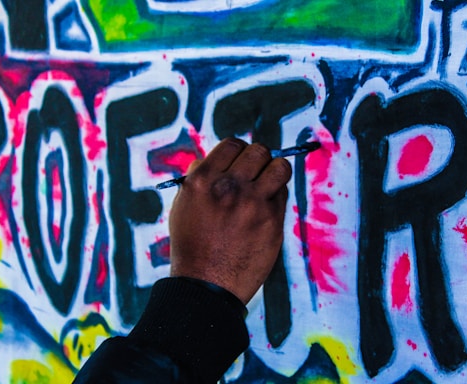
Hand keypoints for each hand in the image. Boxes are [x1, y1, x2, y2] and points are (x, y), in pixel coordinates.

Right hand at [168, 138, 291, 303]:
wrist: (206, 285)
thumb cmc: (192, 245)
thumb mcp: (184, 205)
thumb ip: (200, 178)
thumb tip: (213, 157)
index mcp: (202, 180)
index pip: (232, 144)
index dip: (238, 151)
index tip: (240, 162)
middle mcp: (228, 187)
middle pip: (258, 151)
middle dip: (259, 158)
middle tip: (255, 173)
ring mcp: (253, 203)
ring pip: (280, 166)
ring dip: (275, 171)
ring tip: (268, 183)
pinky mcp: (272, 220)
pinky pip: (283, 193)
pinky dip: (277, 195)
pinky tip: (265, 207)